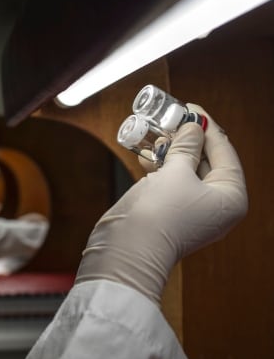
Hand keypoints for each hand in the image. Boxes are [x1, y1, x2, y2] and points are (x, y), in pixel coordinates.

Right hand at [76, 104, 247, 303]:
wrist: (127, 250)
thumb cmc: (159, 215)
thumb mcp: (176, 173)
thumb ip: (186, 148)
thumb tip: (193, 128)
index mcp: (230, 197)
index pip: (224, 152)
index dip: (207, 128)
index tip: (192, 109)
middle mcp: (215, 204)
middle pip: (206, 161)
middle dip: (187, 139)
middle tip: (171, 119)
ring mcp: (192, 209)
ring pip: (185, 171)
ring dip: (170, 151)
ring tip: (155, 133)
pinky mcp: (170, 212)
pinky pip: (170, 182)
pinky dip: (160, 167)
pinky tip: (146, 153)